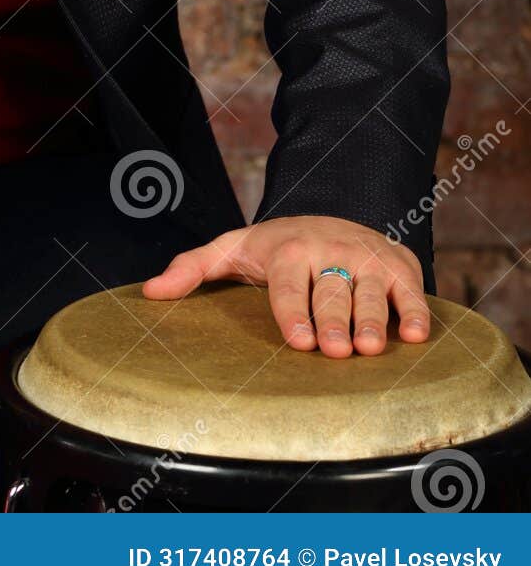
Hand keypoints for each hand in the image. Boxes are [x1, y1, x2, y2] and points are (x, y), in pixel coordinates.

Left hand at [142, 215, 430, 357]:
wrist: (331, 214)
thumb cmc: (276, 246)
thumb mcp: (233, 249)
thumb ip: (193, 269)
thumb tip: (148, 293)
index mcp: (289, 249)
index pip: (289, 285)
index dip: (294, 313)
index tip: (299, 342)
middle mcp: (330, 251)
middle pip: (333, 292)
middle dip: (335, 321)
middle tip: (337, 351)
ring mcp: (367, 257)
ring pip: (372, 292)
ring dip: (374, 320)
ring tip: (370, 349)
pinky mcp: (399, 265)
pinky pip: (410, 289)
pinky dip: (415, 310)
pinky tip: (416, 335)